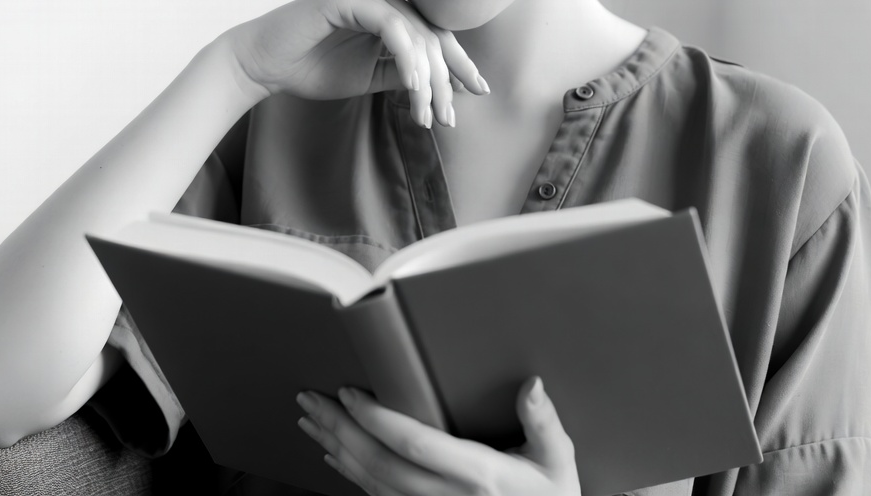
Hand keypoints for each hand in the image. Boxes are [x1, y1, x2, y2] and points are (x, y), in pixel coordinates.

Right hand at [220, 0, 488, 127]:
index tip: (477, 91)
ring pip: (416, 34)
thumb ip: (405, 74)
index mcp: (390, 8)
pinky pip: (392, 27)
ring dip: (427, 79)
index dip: (458, 63)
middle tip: (449, 116)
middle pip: (431, 35)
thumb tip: (449, 86)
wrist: (263, 65)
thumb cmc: (312, 68)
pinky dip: (406, 57)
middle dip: (446, 79)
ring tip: (427, 114)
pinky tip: (413, 86)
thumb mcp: (371, 76)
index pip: (434, 34)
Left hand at [295, 376, 580, 495]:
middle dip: (340, 429)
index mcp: (480, 475)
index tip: (350, 394)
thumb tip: (531, 384)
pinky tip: (335, 455)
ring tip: (312, 420)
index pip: (415, 444)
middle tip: (311, 399)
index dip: (377, 419)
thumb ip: (544, 421)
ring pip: (372, 485)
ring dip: (338, 449)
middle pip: (380, 464)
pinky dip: (351, 476)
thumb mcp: (558, 460)